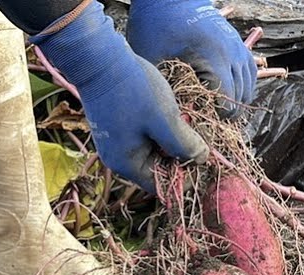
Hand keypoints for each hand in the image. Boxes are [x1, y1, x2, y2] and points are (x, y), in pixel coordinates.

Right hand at [31, 1, 207, 192]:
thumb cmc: (132, 89)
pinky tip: (169, 114)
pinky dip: (160, 131)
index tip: (204, 159)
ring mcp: (116, 143)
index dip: (186, 177)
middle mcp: (119, 159)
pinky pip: (145, 138)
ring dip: (171, 142)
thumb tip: (202, 159)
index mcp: (128, 164)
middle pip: (158, 170)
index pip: (163, 186)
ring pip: (154, 152)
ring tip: (184, 123)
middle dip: (180, 157)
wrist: (99, 58)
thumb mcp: (164, 119)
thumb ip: (184, 144)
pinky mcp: (117, 127)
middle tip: (199, 138)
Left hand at [126, 0, 255, 117]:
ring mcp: (238, 47)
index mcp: (213, 56)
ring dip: (235, 102)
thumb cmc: (156, 28)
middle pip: (240, 96)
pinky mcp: (238, 44)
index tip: (199, 121)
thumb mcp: (154, 62)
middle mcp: (232, 52)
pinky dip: (242, 87)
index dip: (215, 115)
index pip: (227, 99)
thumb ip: (167, 91)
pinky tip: (228, 95)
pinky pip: (250, 73)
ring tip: (215, 111)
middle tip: (205, 120)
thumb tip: (180, 120)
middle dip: (225, 113)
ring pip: (248, 87)